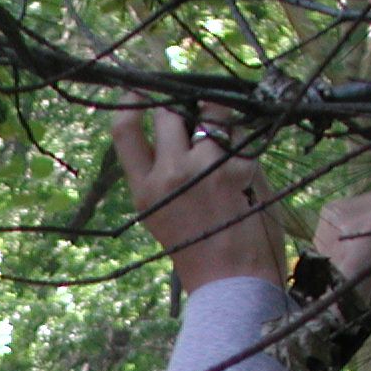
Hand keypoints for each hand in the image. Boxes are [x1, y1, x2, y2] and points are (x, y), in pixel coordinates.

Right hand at [110, 100, 283, 294]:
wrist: (233, 281)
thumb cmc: (199, 251)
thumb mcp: (162, 216)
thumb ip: (162, 177)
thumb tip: (178, 128)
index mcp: (144, 191)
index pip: (124, 131)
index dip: (131, 101)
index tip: (141, 89)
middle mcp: (171, 174)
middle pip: (169, 113)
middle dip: (182, 106)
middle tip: (195, 110)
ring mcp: (207, 166)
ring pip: (211, 111)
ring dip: (218, 114)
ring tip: (226, 133)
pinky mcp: (242, 166)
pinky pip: (243, 132)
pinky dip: (245, 138)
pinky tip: (246, 159)